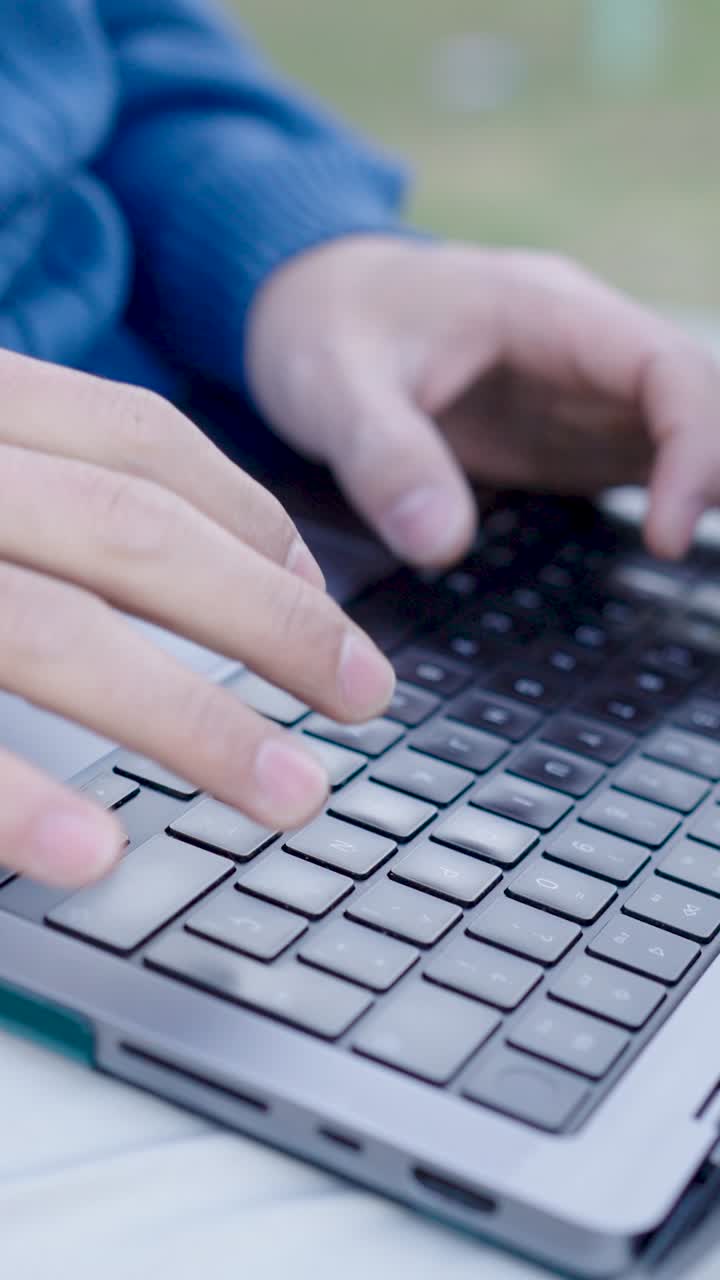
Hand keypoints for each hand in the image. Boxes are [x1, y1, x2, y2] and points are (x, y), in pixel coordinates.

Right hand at [0, 350, 393, 886]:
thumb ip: (60, 487)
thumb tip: (250, 562)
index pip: (137, 435)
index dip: (250, 516)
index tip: (320, 593)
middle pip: (133, 529)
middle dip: (269, 620)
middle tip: (365, 696)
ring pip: (60, 633)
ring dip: (196, 723)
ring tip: (295, 797)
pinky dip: (22, 798)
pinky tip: (96, 855)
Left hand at [247, 237, 719, 564]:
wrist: (311, 307)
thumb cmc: (324, 328)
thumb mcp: (335, 388)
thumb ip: (384, 458)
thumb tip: (442, 547)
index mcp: (544, 312)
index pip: (666, 368)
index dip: (696, 447)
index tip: (668, 536)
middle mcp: (583, 348)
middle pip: (699, 399)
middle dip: (713, 473)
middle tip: (685, 552)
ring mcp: (579, 391)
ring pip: (682, 432)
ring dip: (700, 488)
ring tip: (684, 553)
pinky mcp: (565, 433)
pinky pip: (644, 461)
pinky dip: (669, 500)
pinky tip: (666, 546)